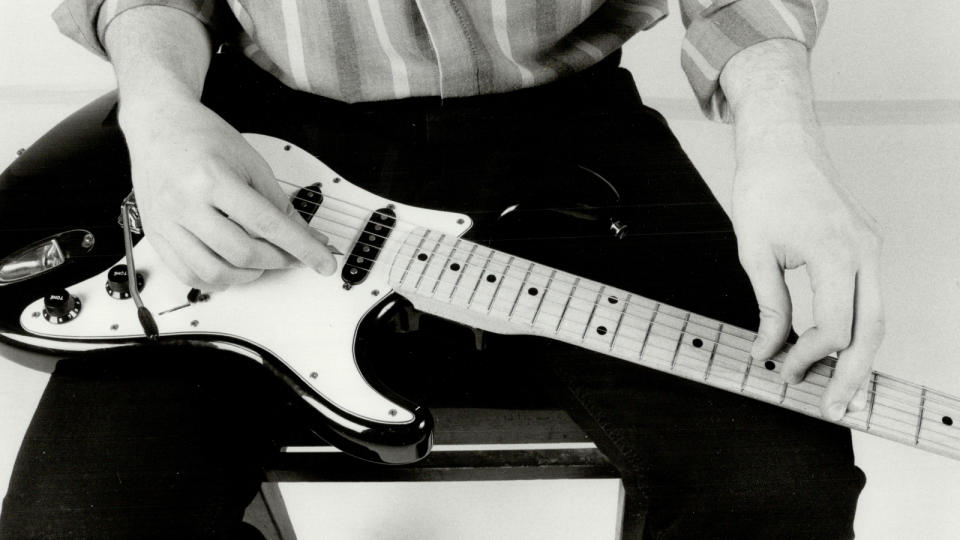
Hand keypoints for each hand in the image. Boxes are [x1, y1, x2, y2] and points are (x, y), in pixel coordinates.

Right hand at [119, 97, 336, 289]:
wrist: (159, 123)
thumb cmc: (202, 136)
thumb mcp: (251, 162)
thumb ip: (279, 204)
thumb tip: (306, 236)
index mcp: (212, 179)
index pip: (267, 225)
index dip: (301, 247)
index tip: (323, 262)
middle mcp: (185, 203)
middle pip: (242, 252)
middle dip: (278, 260)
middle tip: (293, 256)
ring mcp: (166, 222)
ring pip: (214, 272)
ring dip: (248, 275)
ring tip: (262, 261)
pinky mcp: (155, 234)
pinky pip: (188, 274)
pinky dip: (217, 280)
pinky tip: (232, 268)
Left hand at [732, 133, 883, 420]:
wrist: (783, 143)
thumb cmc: (764, 187)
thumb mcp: (754, 251)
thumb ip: (769, 305)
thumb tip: (769, 349)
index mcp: (835, 252)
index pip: (833, 327)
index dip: (808, 358)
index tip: (782, 369)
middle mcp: (864, 251)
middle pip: (871, 330)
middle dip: (852, 375)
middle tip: (833, 409)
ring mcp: (872, 246)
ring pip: (877, 316)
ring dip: (857, 355)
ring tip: (836, 388)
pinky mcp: (867, 244)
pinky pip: (868, 295)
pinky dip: (854, 326)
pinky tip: (834, 349)